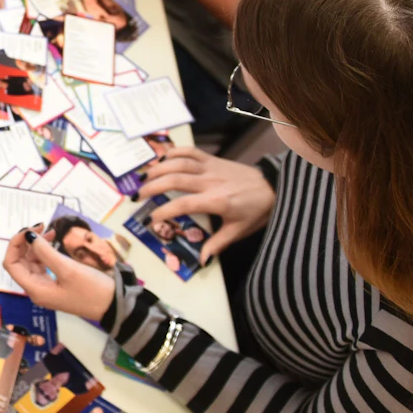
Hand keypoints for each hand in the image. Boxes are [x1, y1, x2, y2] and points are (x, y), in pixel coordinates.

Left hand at [3, 229, 115, 322]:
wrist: (114, 306)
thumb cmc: (92, 290)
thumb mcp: (68, 269)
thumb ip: (46, 252)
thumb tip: (28, 236)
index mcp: (35, 289)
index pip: (11, 264)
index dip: (15, 244)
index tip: (29, 230)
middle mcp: (37, 289)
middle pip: (19, 262)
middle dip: (25, 243)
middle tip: (40, 226)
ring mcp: (46, 287)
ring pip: (31, 262)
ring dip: (35, 246)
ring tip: (48, 231)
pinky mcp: (56, 284)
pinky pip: (43, 265)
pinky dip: (45, 252)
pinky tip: (52, 241)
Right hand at [142, 147, 274, 263]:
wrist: (274, 186)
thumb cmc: (256, 211)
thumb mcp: (238, 231)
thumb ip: (217, 244)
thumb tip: (201, 261)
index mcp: (216, 201)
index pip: (183, 205)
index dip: (164, 211)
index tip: (151, 219)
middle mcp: (210, 181)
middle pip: (175, 179)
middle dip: (152, 187)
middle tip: (137, 196)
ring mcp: (211, 167)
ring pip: (179, 162)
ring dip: (158, 168)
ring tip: (143, 177)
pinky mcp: (213, 159)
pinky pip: (190, 151)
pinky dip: (174, 152)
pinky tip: (162, 159)